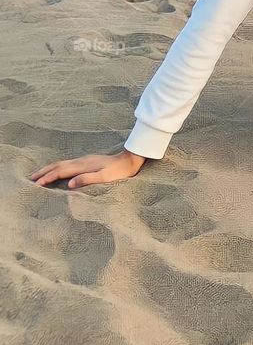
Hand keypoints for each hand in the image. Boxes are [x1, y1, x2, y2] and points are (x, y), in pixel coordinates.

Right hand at [30, 149, 146, 188]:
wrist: (130, 160)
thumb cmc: (118, 172)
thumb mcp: (104, 177)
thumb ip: (87, 180)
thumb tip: (69, 184)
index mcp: (83, 165)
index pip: (60, 171)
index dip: (47, 177)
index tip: (36, 184)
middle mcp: (81, 161)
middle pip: (58, 165)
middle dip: (44, 171)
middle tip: (30, 178)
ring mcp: (84, 160)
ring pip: (62, 163)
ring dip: (49, 168)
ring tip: (40, 174)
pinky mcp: (87, 161)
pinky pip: (67, 164)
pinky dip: (58, 167)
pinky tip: (58, 171)